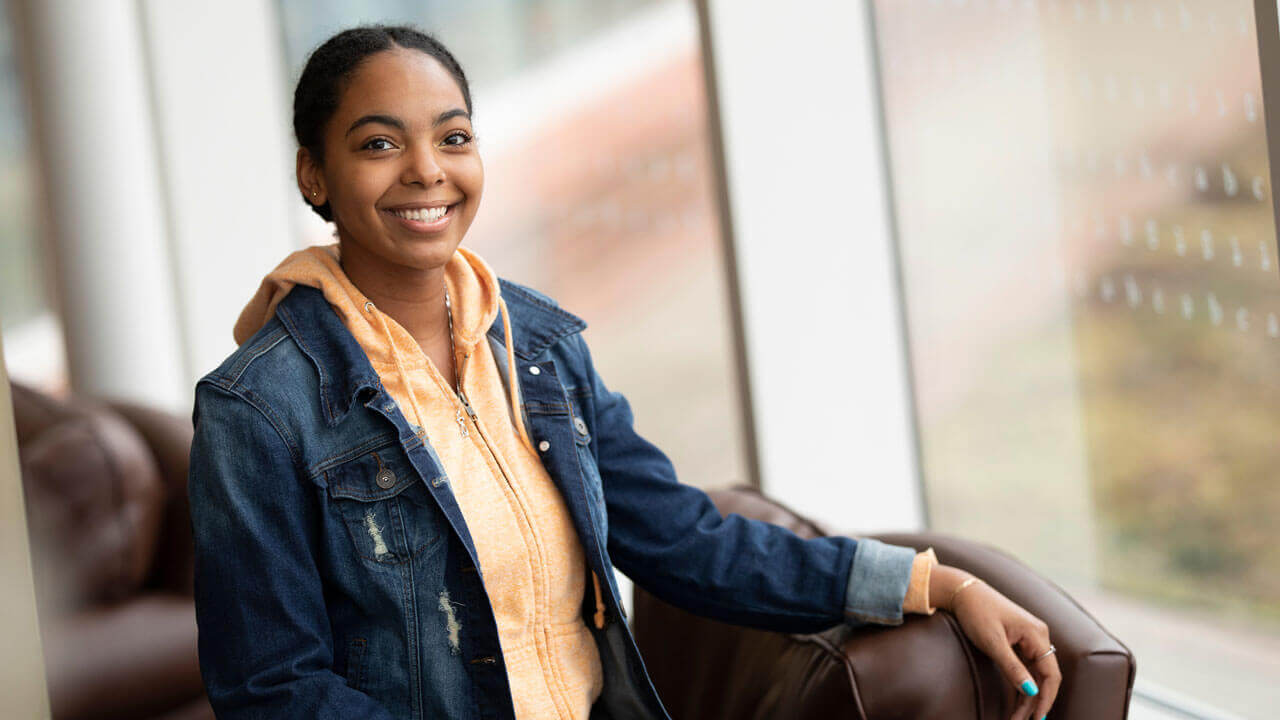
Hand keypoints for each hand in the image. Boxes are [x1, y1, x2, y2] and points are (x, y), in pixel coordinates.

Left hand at [930, 564, 1060, 719]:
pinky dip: (1022, 684)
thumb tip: (1031, 692)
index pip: (1051, 674)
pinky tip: (1018, 700)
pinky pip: (1027, 667)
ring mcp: (1030, 638)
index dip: (1046, 698)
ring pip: (1035, 674)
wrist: (962, 591)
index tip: (1037, 718)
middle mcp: (1038, 636)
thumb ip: (1012, 668)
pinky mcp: (1020, 641)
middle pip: (1045, 676)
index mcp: (1037, 634)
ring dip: (1028, 695)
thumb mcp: (992, 643)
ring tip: (1017, 717)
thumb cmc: (976, 612)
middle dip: (1035, 701)